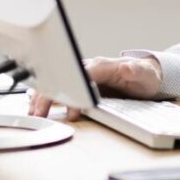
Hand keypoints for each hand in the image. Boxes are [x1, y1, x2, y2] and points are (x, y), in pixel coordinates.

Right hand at [26, 55, 163, 120]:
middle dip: (50, 95)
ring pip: (57, 82)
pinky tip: (35, 106)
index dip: (73, 89)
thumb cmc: (145, 76)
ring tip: (33, 113)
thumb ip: (137, 71)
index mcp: (102, 66)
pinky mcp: (80, 83)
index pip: (82, 73)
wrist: (146, 74)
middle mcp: (89, 68)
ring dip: (43, 96)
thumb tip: (128, 68)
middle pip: (63, 78)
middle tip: (39, 113)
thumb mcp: (146, 75)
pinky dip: (46, 96)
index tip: (68, 105)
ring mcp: (83, 74)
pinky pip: (59, 87)